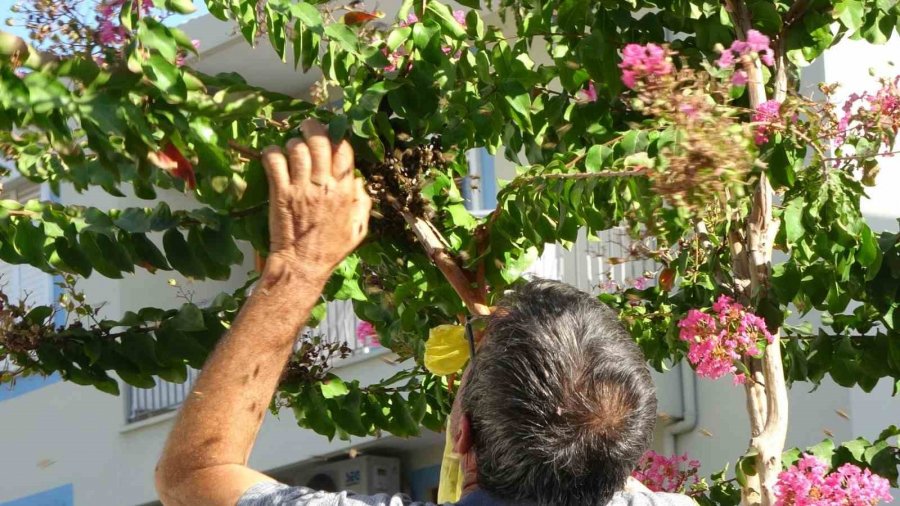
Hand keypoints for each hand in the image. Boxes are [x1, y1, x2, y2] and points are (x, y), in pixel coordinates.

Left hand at [260, 119, 371, 284]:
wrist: (303, 265)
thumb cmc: (331, 249)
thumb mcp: (358, 230)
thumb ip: (362, 204)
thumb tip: (359, 182)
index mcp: (345, 191)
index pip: (344, 151)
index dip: (336, 138)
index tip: (330, 135)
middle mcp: (324, 185)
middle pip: (320, 141)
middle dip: (312, 128)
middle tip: (306, 127)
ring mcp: (301, 188)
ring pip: (297, 148)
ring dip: (292, 144)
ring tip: (290, 149)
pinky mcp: (281, 193)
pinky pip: (274, 161)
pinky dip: (271, 154)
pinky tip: (272, 156)